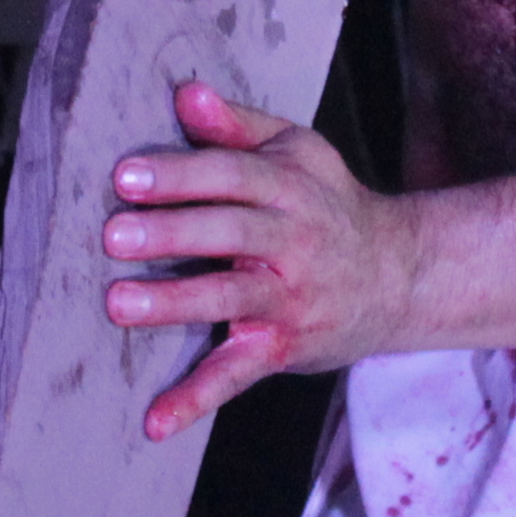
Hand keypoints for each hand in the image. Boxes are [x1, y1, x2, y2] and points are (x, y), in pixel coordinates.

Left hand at [104, 81, 422, 439]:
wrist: (401, 276)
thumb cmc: (329, 205)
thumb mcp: (298, 152)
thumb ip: (238, 127)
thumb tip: (186, 94)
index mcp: (291, 188)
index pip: (233, 175)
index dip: (181, 175)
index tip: (126, 176)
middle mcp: (294, 242)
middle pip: (231, 233)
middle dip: (173, 233)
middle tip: (114, 234)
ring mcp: (290, 299)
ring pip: (231, 299)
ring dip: (176, 304)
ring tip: (119, 304)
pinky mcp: (284, 347)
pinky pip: (238, 374)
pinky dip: (197, 400)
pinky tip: (154, 421)